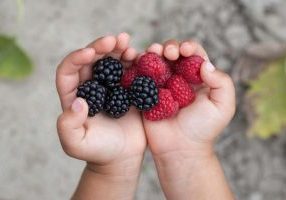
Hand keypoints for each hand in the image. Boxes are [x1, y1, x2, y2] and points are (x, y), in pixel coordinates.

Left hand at [56, 33, 145, 174]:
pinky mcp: (128, 89)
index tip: (90, 53)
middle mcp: (91, 87)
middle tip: (115, 40)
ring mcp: (111, 87)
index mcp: (74, 95)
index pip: (69, 70)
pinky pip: (131, 71)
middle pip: (92, 60)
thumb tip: (78, 101)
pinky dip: (136, 62)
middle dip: (101, 47)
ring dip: (119, 49)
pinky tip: (141, 56)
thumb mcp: (76, 144)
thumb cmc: (97, 151)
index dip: (77, 58)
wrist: (122, 156)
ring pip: (112, 61)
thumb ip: (68, 125)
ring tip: (128, 44)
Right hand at [142, 40, 235, 199]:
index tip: (185, 50)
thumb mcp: (223, 106)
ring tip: (153, 52)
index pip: (194, 54)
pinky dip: (140, 65)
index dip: (189, 47)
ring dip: (154, 52)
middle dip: (170, 47)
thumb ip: (222, 82)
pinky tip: (139, 61)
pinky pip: (142, 75)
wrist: (180, 148)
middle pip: (173, 53)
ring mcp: (161, 85)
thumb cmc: (203, 129)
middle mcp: (179, 78)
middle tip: (169, 53)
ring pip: (156, 61)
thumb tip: (205, 64)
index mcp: (198, 78)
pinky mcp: (146, 93)